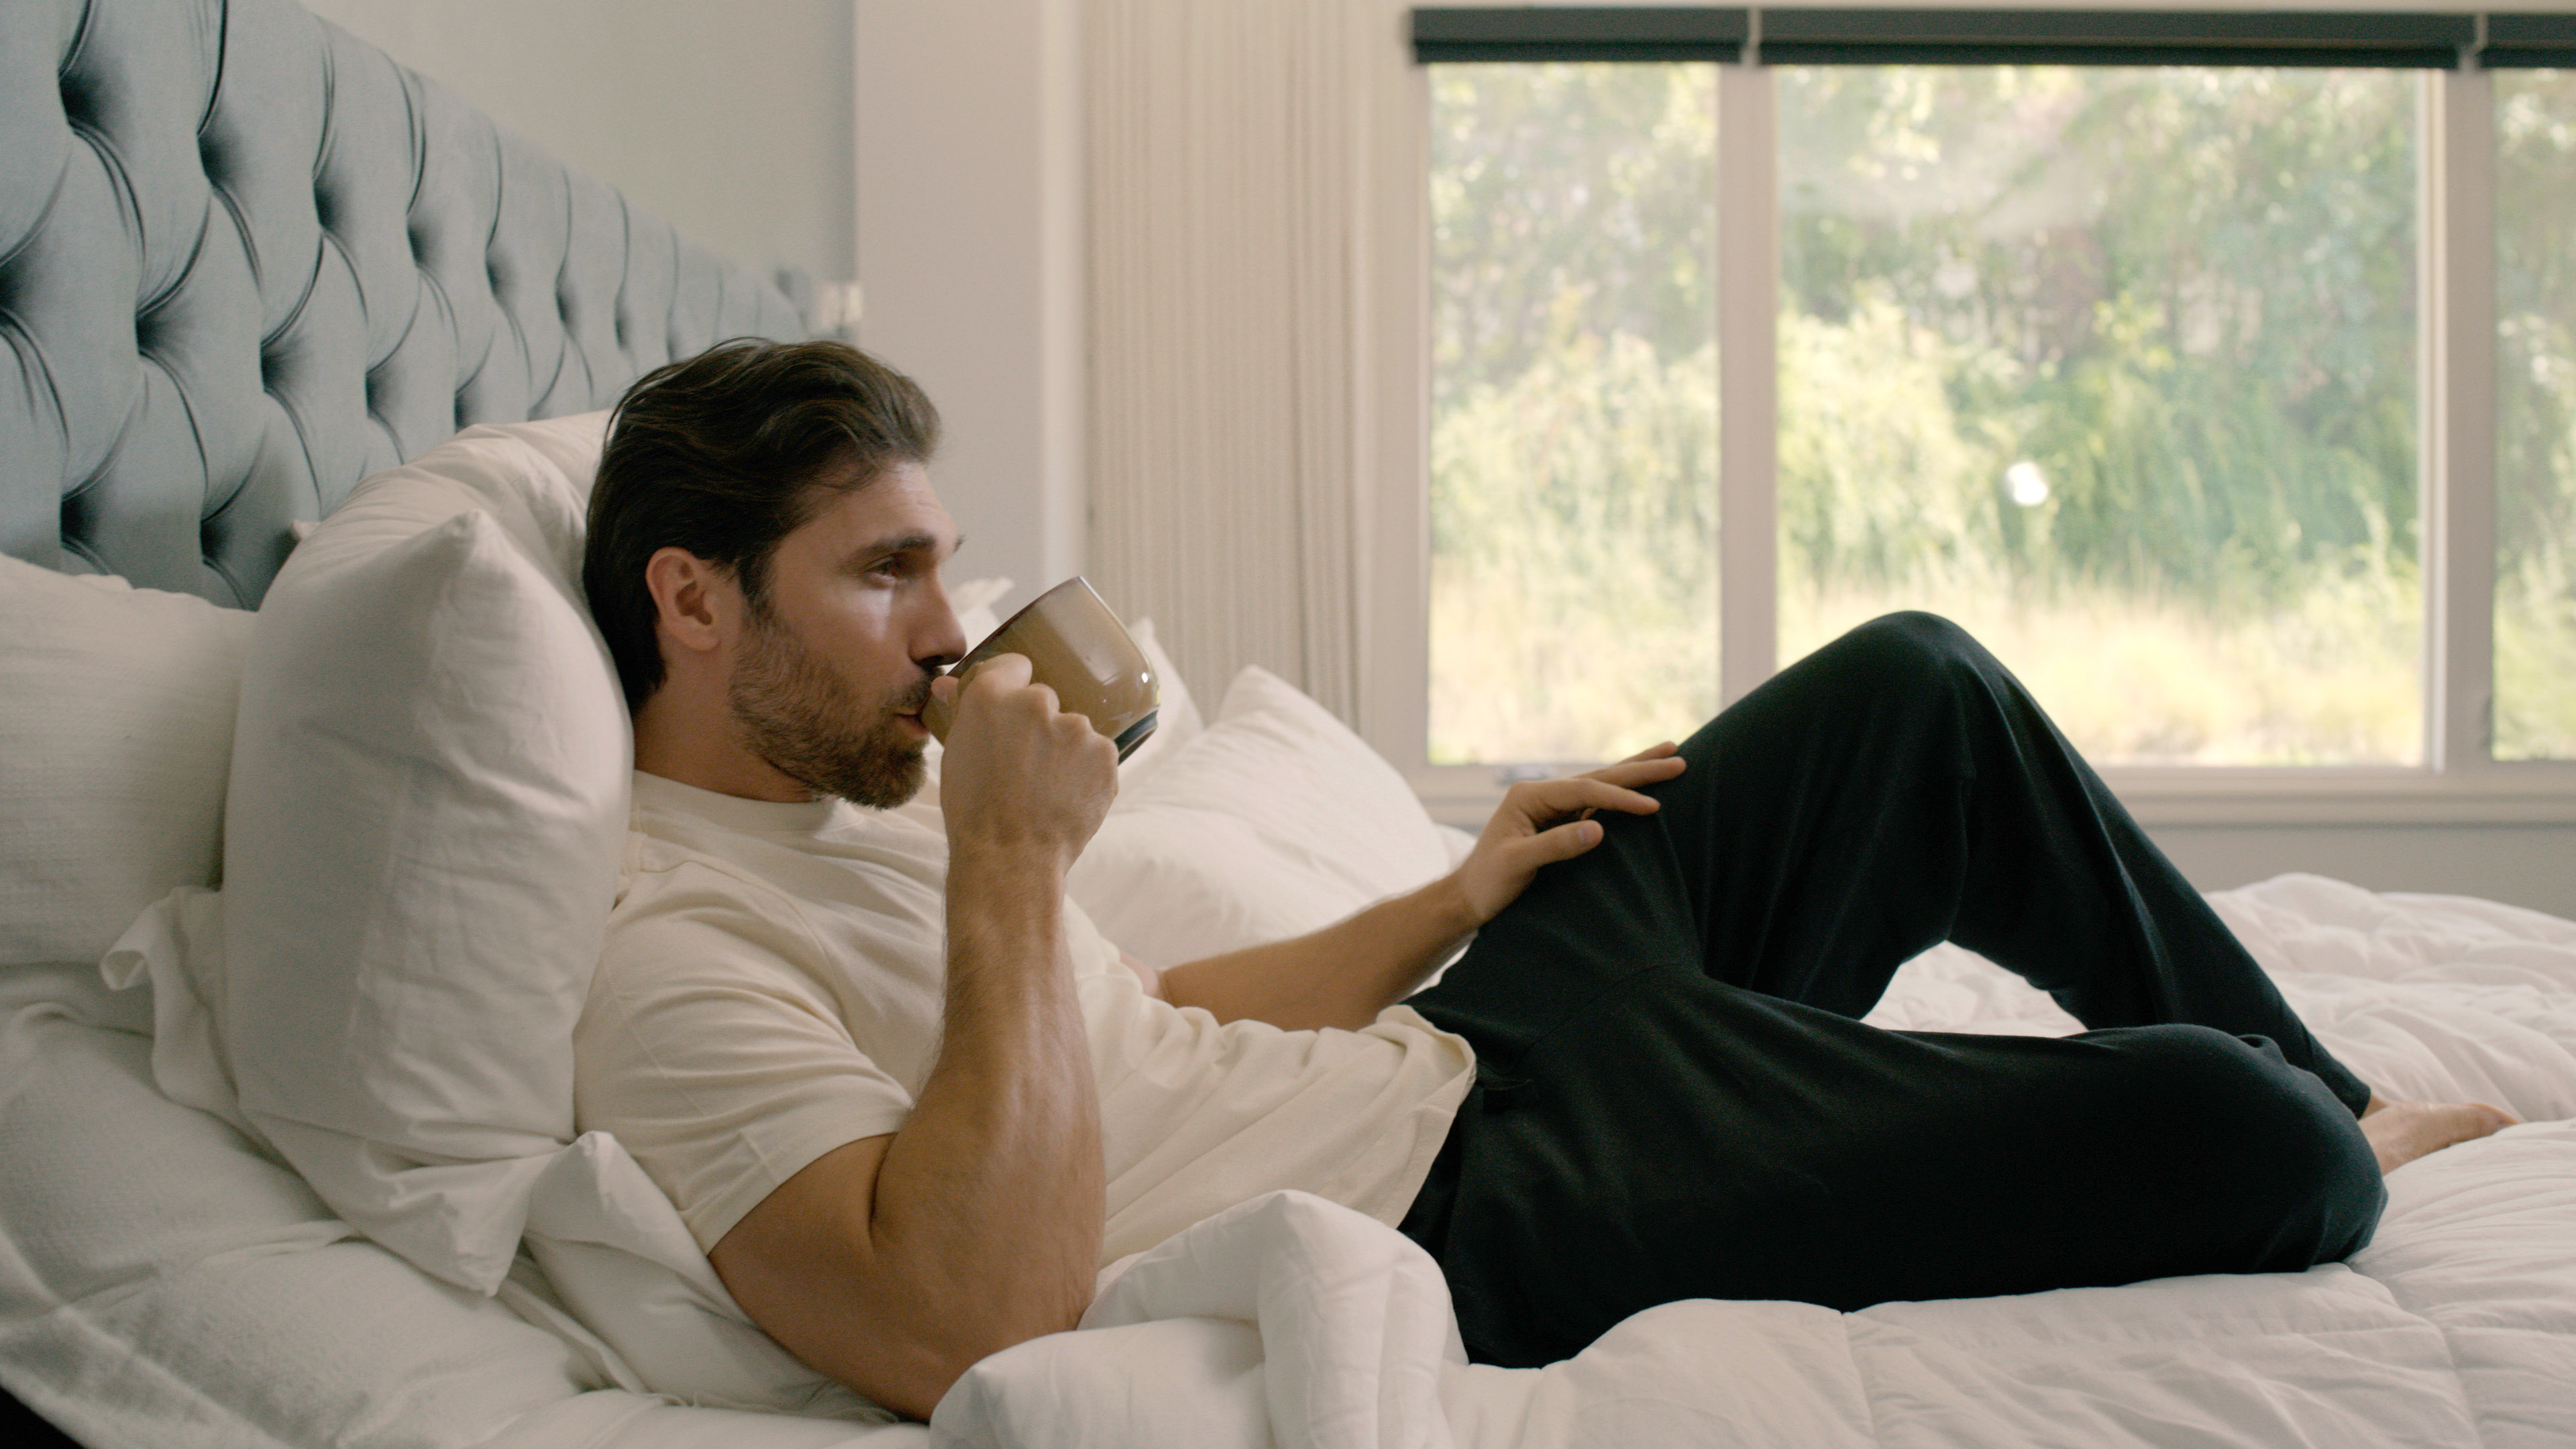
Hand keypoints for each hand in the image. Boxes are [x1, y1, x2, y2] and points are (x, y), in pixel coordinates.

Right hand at [929, 654, 1117, 871]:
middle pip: (1044, 701)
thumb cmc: (974, 812)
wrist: (1011, 859)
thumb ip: (961, 712)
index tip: (1011, 712)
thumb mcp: (956, 755)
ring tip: (1045, 788)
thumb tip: (948, 683)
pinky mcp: (1105, 753)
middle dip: (1038, 726)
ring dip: (1065, 750)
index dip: (1011, 687)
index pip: (1013, 665)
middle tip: (1023, 765)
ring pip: (1073, 730)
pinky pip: (1096, 755)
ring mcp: (1076, 728)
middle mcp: (1037, 702)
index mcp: (991, 695)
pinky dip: (1086, 773)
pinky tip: (1066, 797)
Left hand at [1448, 742, 1686, 925]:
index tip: (1653, 807)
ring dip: (1635, 772)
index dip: (1621, 797)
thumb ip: (1555, 846)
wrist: (1470, 896)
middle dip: (1639, 768)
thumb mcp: (1516, 865)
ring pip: (1601, 784)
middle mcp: (1541, 794)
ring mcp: (1551, 805)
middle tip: (1679, 758)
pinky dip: (1622, 793)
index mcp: (1528, 796)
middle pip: (1598, 776)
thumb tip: (1598, 829)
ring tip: (1669, 756)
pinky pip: (1597, 802)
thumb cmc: (1488, 881)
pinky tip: (1641, 786)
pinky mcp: (1559, 821)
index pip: (1584, 790)